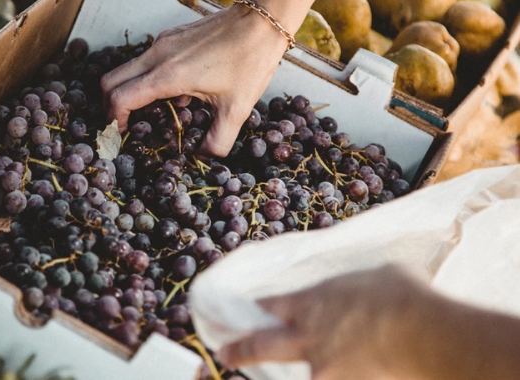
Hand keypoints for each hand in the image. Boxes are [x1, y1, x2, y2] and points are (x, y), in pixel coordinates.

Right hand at [100, 4, 287, 156]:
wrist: (262, 21)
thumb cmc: (250, 61)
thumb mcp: (237, 109)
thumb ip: (218, 140)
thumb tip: (204, 157)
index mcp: (168, 75)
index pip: (120, 98)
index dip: (114, 121)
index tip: (122, 135)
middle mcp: (158, 55)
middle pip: (111, 81)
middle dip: (111, 107)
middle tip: (125, 126)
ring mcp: (163, 42)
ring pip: (127, 69)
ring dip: (129, 91)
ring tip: (151, 113)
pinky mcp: (172, 36)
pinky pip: (145, 59)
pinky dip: (145, 78)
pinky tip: (174, 92)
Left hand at [217, 265, 432, 379]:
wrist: (419, 331)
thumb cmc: (401, 294)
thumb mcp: (378, 275)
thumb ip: (361, 285)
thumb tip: (373, 287)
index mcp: (313, 302)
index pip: (272, 304)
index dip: (256, 308)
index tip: (245, 311)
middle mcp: (309, 335)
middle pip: (262, 344)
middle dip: (240, 349)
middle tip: (225, 353)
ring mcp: (322, 365)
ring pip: (296, 373)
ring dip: (293, 372)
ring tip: (288, 369)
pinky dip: (331, 376)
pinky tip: (351, 374)